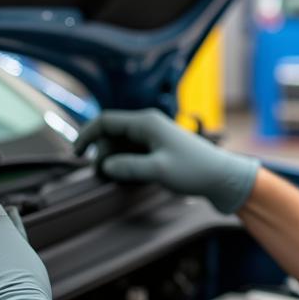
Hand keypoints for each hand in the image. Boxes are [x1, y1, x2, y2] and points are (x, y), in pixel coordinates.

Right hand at [73, 109, 259, 214]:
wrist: (223, 177)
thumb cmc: (194, 170)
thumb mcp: (158, 170)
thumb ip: (128, 167)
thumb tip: (106, 166)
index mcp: (146, 122)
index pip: (105, 121)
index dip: (86, 136)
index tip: (76, 155)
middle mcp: (148, 125)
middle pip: (111, 134)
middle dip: (102, 153)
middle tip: (105, 176)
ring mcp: (154, 137)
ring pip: (121, 145)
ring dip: (115, 160)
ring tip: (121, 179)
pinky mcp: (159, 149)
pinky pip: (133, 153)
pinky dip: (127, 164)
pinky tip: (133, 177)